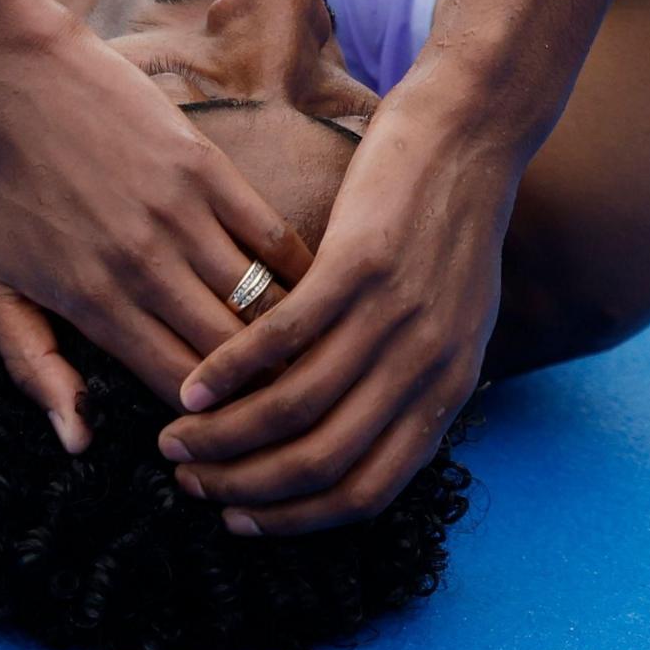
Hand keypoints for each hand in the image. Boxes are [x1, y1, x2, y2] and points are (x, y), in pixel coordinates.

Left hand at [0, 0, 311, 452]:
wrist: (15, 81)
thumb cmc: (0, 189)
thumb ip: (34, 368)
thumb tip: (79, 442)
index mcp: (94, 304)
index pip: (175, 386)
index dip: (208, 421)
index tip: (226, 432)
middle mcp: (143, 268)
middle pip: (227, 356)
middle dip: (257, 390)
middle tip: (282, 405)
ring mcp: (181, 217)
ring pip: (259, 303)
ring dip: (285, 337)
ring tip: (306, 361)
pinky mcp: (208, 170)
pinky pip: (272, 238)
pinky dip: (298, 274)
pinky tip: (312, 294)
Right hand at [156, 66, 522, 532]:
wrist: (473, 130)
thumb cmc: (454, 223)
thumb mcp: (458, 321)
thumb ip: (418, 382)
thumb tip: (375, 437)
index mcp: (448, 389)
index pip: (369, 490)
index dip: (299, 518)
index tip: (244, 519)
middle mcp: (426, 366)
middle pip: (324, 462)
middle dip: (248, 488)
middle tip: (194, 486)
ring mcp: (396, 317)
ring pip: (296, 407)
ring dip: (226, 436)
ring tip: (176, 442)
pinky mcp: (363, 264)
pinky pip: (285, 338)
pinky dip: (232, 371)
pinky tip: (192, 385)